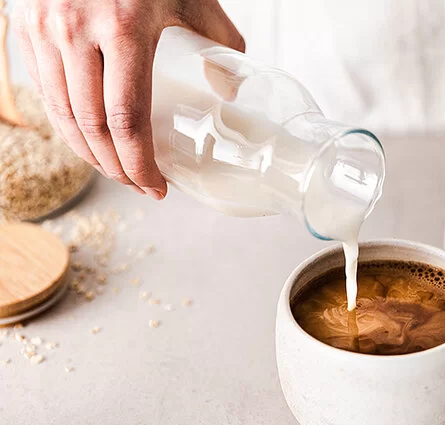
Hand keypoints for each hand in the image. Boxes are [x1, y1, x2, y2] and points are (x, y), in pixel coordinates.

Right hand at [11, 0, 244, 198]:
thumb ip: (219, 40)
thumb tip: (231, 88)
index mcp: (122, 27)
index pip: (126, 118)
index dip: (140, 163)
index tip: (157, 186)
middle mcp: (74, 31)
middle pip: (91, 126)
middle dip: (116, 168)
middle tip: (139, 185)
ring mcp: (42, 29)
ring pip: (60, 114)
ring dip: (87, 153)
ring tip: (115, 170)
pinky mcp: (23, 27)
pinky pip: (41, 91)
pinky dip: (64, 123)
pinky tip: (86, 138)